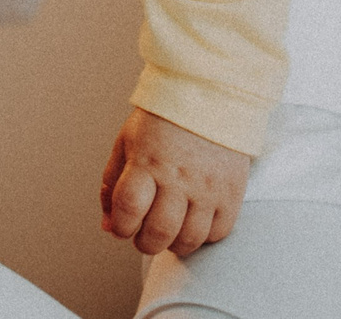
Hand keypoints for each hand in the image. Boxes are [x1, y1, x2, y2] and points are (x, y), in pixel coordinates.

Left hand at [101, 105, 251, 257]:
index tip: (123, 225)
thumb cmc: (163, 120)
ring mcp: (207, 187)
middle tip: (144, 235)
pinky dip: (204, 236)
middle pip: (158, 232)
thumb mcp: (126, 142)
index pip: (128, 209)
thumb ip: (112, 184)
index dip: (121, 227)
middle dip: (144, 243)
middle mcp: (178, 177)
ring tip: (170, 230)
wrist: (210, 96)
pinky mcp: (232, 192)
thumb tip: (109, 226)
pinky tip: (195, 221)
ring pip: (189, 239)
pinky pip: (219, 232)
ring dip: (174, 244)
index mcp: (147, 161)